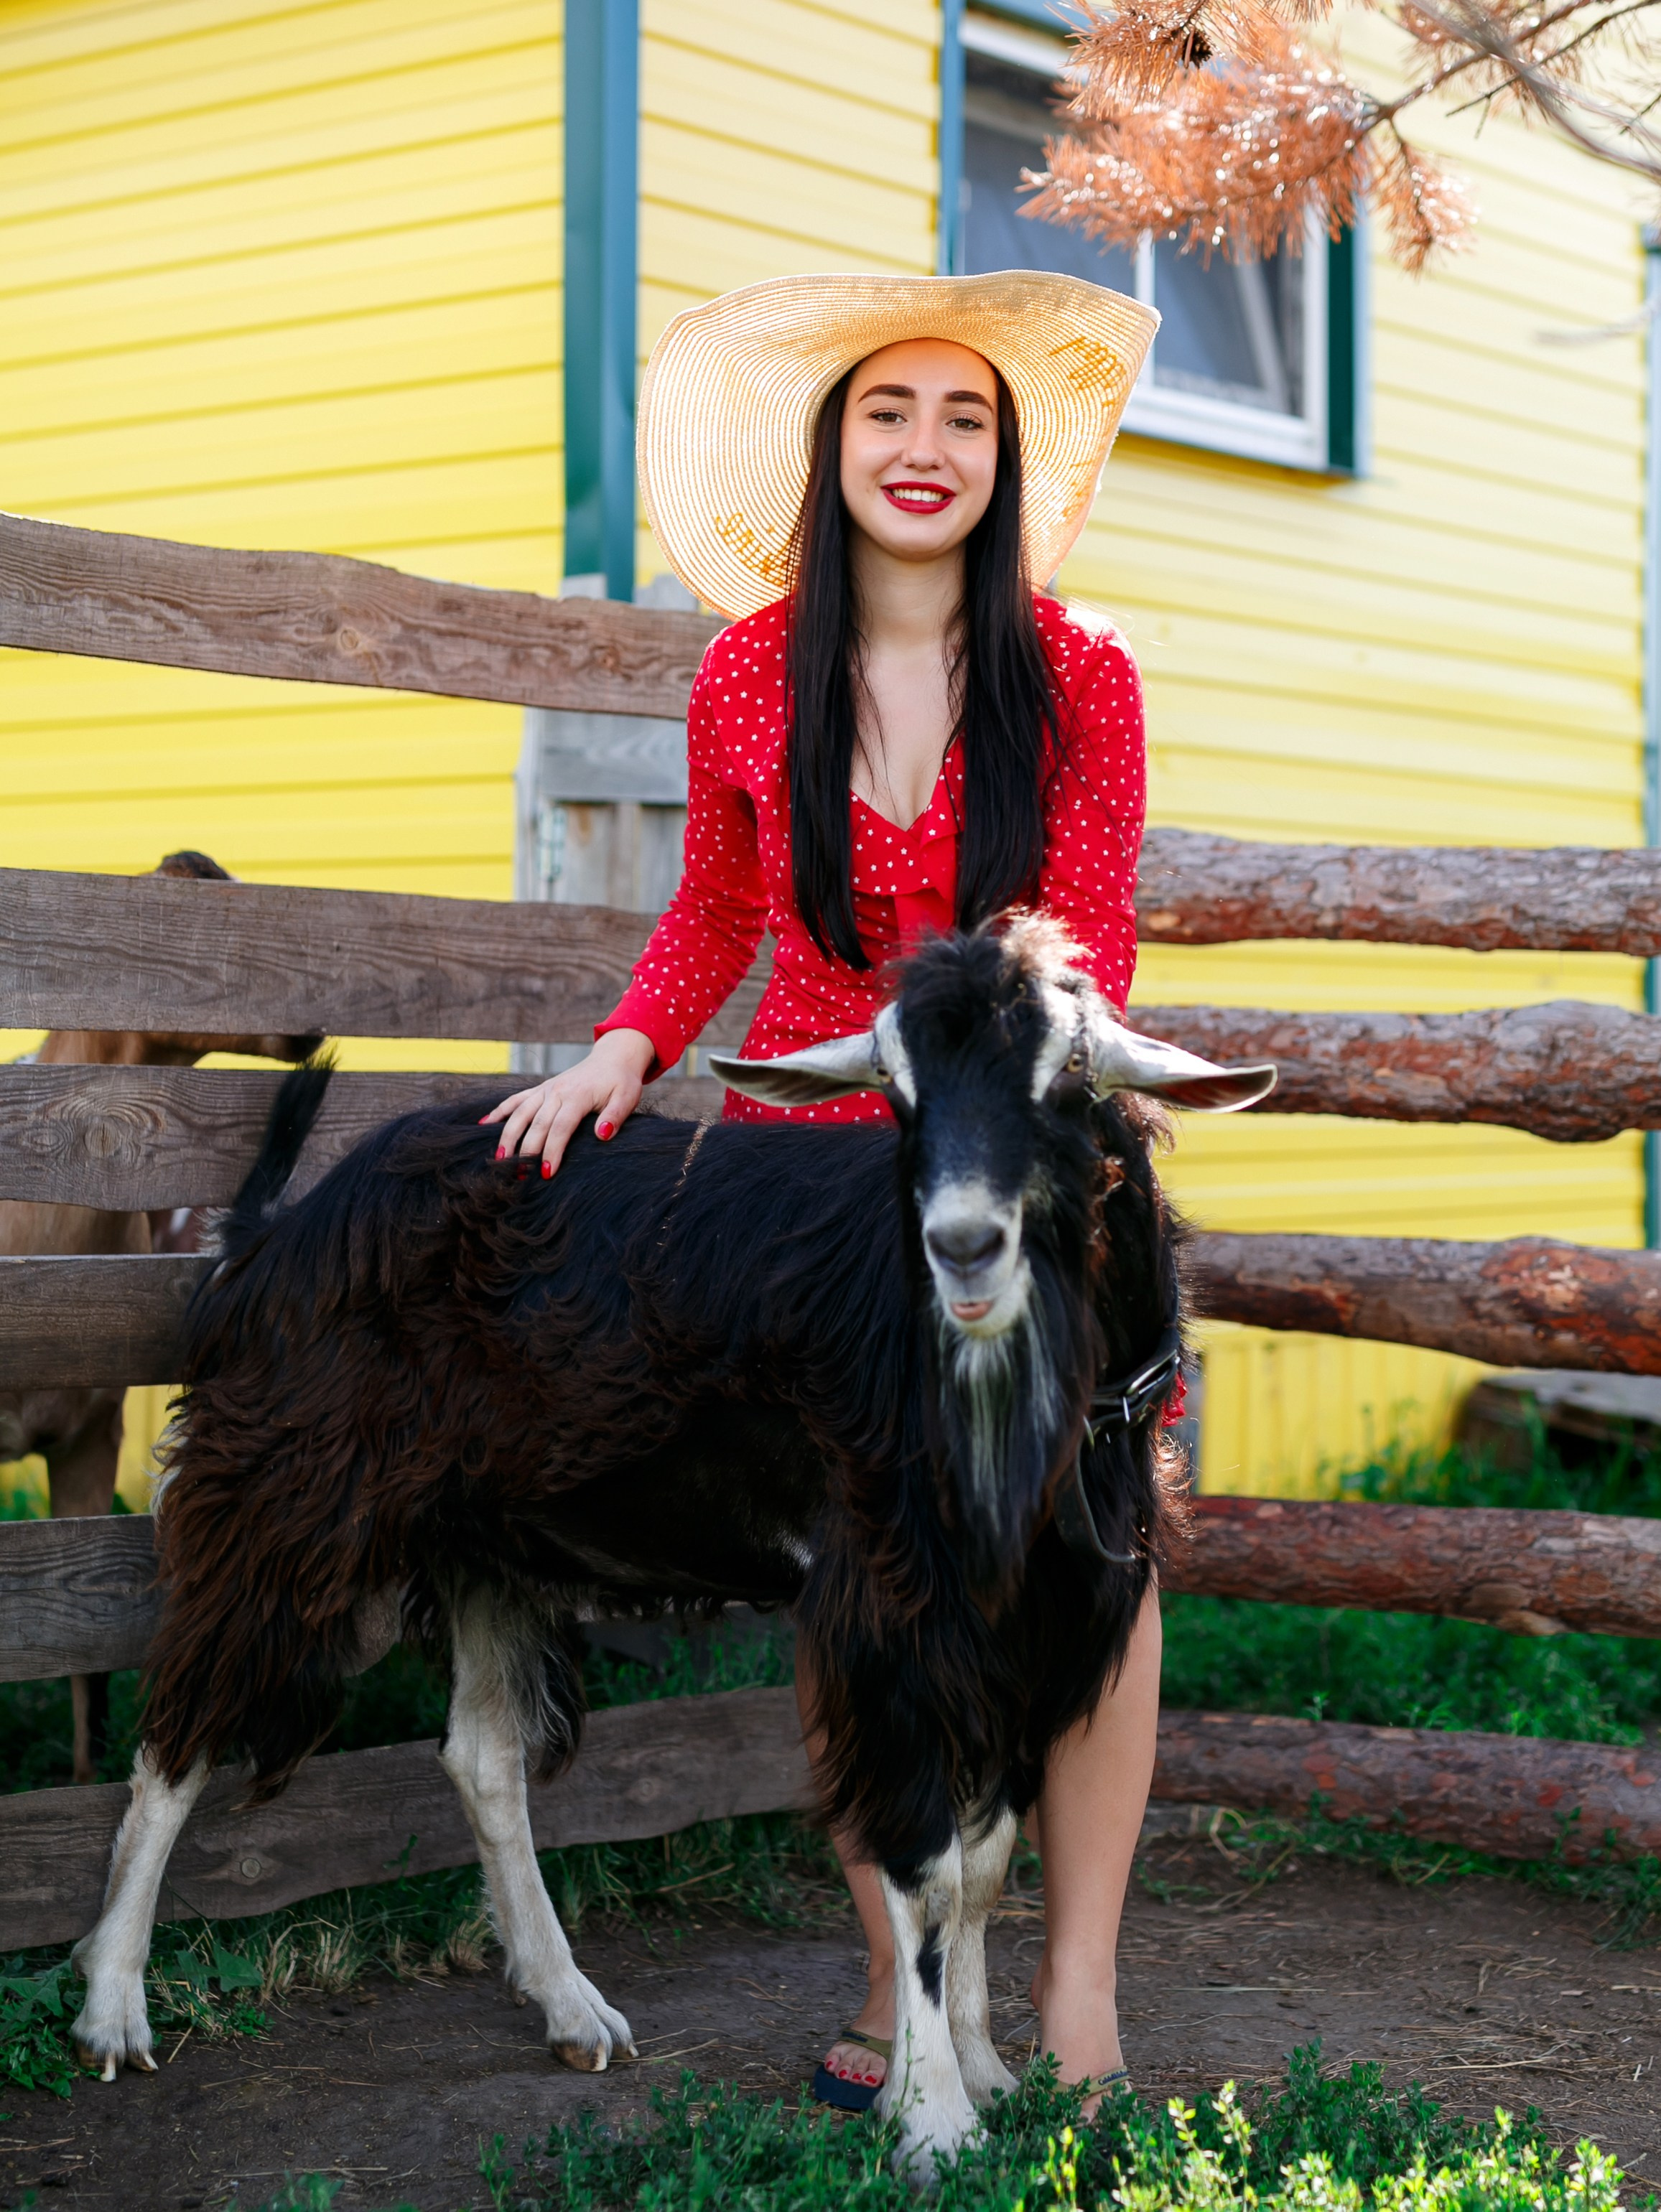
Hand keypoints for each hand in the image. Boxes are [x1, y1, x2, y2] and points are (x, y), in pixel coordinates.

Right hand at [480, 1028, 655, 1176]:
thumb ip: (615, 1115)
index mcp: (577, 1096)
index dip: (552, 1151)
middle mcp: (556, 1092)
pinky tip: (484, 1125)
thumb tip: (602, 1135)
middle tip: (519, 1175)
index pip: (560, 1127)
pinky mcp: (540, 1089)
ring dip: (508, 1135)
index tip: (546, 1173)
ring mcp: (545, 1089)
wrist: (613, 1058)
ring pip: (520, 1113)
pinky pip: (515, 1099)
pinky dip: (499, 1111)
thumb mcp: (627, 1097)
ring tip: (500, 1159)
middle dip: (526, 1150)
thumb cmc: (621, 1081)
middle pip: (536, 1124)